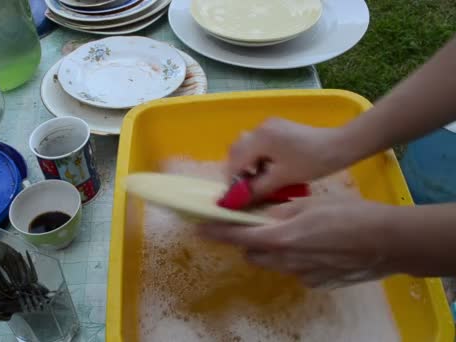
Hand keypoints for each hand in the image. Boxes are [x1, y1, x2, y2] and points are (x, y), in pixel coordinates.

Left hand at [199, 196, 396, 287]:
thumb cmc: (349, 215)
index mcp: (281, 238)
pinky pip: (294, 270)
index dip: (216, 232)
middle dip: (249, 240)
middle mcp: (286, 262)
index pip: (237, 236)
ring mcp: (302, 275)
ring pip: (273, 263)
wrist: (388, 242)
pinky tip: (317, 246)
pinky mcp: (317, 283)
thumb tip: (258, 212)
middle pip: (253, 253)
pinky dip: (295, 258)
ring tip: (295, 233)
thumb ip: (279, 211)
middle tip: (259, 224)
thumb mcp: (310, 204)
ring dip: (272, 249)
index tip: (199, 228)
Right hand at [228, 118, 349, 199]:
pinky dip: (258, 157)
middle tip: (247, 189)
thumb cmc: (312, 162)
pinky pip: (258, 143)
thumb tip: (236, 200)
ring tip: (260, 180)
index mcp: (260, 138)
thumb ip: (256, 188)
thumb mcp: (282, 178)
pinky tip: (270, 169)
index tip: (236, 197)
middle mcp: (260, 128)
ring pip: (247, 147)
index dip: (233, 180)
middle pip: (237, 151)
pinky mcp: (277, 127)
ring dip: (248, 164)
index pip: (235, 161)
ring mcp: (268, 125)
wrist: (340, 145)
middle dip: (238, 171)